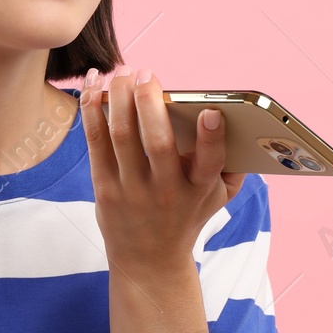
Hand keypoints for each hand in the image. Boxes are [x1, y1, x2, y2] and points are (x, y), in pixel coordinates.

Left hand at [79, 65, 246, 276]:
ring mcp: (131, 190)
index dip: (212, 137)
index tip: (211, 111)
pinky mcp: (103, 188)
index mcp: (199, 190)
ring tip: (121, 73)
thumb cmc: (187, 216)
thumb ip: (233, 163)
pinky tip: (92, 87)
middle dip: (149, 102)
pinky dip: (92, 110)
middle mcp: (165, 192)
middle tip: (146, 73)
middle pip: (157, 144)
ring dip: (118, 98)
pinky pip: (95, 141)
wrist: (149, 260)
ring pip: (121, 136)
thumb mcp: (218, 198)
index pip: (209, 164)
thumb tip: (240, 119)